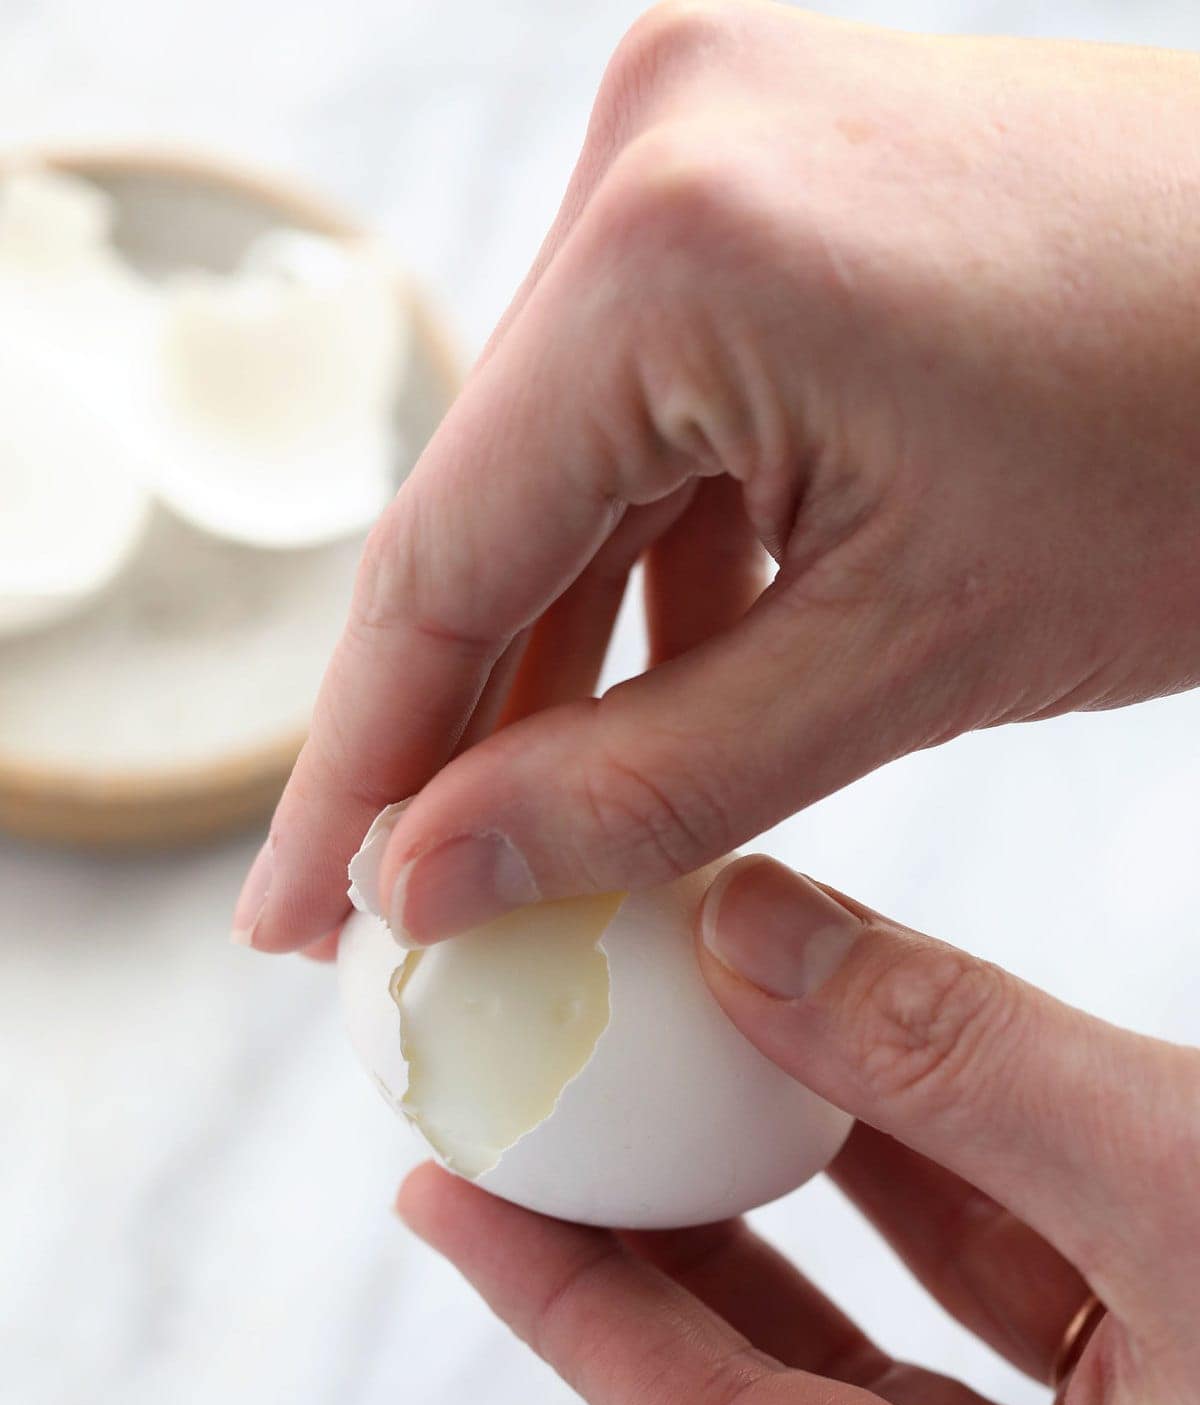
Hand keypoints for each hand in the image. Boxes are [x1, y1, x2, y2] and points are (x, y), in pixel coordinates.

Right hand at [235, 3, 1199, 950]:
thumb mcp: (907, 659)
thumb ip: (644, 784)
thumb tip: (434, 876)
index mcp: (671, 250)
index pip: (442, 564)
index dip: (359, 772)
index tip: (304, 924)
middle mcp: (654, 146)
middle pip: (491, 507)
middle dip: (452, 721)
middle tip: (398, 900)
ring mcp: (714, 137)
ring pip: (572, 460)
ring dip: (558, 649)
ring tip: (527, 831)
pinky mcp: (776, 170)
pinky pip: (661, 398)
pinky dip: (658, 553)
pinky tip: (661, 689)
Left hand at [397, 857, 1199, 1404]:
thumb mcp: (1183, 1183)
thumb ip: (956, 1059)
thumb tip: (746, 930)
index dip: (563, 1306)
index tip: (443, 1192)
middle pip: (775, 1394)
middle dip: (641, 1251)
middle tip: (517, 1133)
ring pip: (887, 1332)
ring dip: (780, 1198)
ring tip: (650, 1080)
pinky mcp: (1173, 1388)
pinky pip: (995, 1281)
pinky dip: (918, 1172)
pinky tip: (844, 1066)